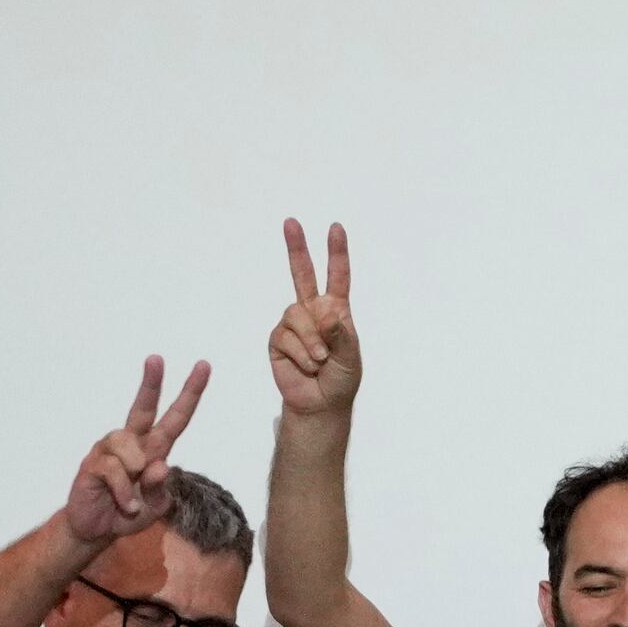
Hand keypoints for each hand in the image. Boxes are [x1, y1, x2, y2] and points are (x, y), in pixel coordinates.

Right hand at [61, 354, 211, 547]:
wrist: (96, 529)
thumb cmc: (130, 513)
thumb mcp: (156, 507)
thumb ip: (162, 489)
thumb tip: (159, 466)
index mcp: (154, 448)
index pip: (175, 418)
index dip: (190, 394)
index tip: (203, 366)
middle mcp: (132, 443)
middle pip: (142, 408)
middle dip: (151, 383)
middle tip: (156, 358)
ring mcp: (109, 451)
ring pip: (128, 447)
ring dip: (135, 476)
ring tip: (133, 499)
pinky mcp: (92, 463)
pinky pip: (114, 471)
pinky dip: (124, 493)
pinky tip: (125, 504)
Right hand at [270, 219, 360, 418]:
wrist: (320, 404)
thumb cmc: (340, 380)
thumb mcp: (350, 357)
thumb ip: (341, 334)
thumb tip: (326, 312)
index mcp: (335, 311)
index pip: (337, 278)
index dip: (336, 254)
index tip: (336, 228)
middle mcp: (312, 312)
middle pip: (301, 274)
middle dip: (296, 248)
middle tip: (291, 222)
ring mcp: (292, 324)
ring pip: (297, 316)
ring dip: (312, 343)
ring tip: (320, 362)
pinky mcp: (277, 339)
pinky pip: (287, 338)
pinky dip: (301, 354)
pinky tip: (307, 366)